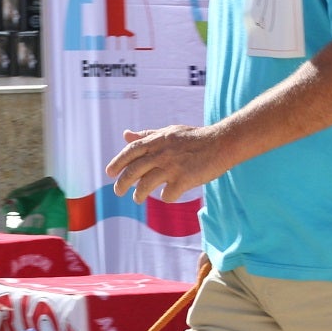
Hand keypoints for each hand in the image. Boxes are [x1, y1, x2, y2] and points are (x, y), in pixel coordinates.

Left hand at [105, 125, 231, 203]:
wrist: (222, 143)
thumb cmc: (194, 138)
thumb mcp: (168, 132)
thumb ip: (147, 135)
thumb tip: (125, 134)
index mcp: (157, 141)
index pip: (130, 151)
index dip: (118, 162)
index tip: (109, 173)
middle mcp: (161, 153)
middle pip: (133, 171)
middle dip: (122, 183)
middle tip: (118, 191)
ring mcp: (173, 167)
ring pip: (146, 185)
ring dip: (139, 194)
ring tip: (137, 198)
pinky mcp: (185, 179)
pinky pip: (168, 194)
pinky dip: (166, 197)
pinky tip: (167, 196)